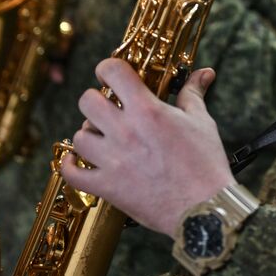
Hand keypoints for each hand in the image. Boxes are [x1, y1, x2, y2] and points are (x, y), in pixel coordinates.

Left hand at [61, 59, 233, 235]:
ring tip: (103, 138)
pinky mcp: (107, 186)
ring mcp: (113, 160)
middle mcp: (125, 131)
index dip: (108, 68)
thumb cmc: (205, 163)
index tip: (111, 76)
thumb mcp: (201, 121)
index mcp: (147, 110)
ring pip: (79, 136)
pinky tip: (77, 161)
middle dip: (97, 101)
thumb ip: (193, 92)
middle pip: (87, 101)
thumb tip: (204, 72)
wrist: (204, 207)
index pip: (113, 71)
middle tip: (109, 109)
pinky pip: (72, 174)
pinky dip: (70, 166)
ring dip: (89, 134)